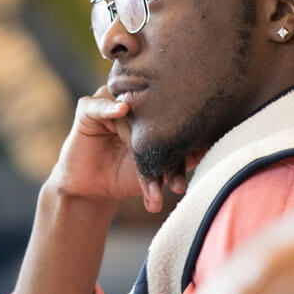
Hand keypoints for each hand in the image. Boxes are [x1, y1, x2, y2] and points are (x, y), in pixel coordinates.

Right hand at [47, 86, 187, 214]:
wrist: (93, 190)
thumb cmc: (126, 176)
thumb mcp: (155, 172)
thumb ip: (178, 160)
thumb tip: (207, 150)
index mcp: (150, 113)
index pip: (169, 116)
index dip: (183, 135)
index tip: (200, 150)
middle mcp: (131, 104)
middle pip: (149, 110)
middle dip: (160, 135)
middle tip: (171, 155)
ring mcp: (109, 104)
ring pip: (127, 106)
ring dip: (136, 122)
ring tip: (145, 134)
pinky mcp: (87, 109)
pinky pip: (97, 104)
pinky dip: (109, 106)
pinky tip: (122, 110)